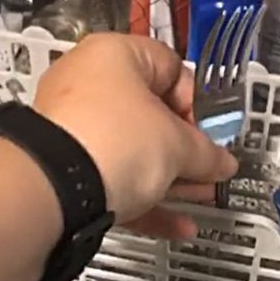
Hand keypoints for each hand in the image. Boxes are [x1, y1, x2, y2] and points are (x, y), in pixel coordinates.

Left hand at [32, 33, 237, 237]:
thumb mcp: (180, 144)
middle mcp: (88, 85)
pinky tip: (177, 223)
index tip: (214, 131)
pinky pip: (117, 181)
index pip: (172, 69)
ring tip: (200, 195)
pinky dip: (147, 201)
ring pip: (135, 152)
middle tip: (208, 165)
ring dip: (171, 177)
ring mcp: (74, 129)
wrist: (57, 189)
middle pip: (152, 116)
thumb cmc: (110, 142)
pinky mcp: (68, 169)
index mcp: (115, 57)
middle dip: (186, 148)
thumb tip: (222, 162)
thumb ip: (209, 153)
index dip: (198, 103)